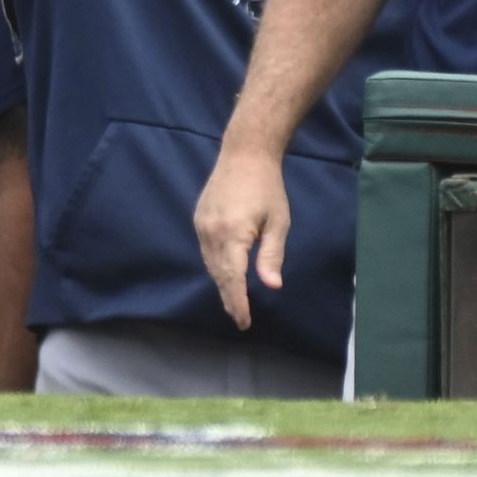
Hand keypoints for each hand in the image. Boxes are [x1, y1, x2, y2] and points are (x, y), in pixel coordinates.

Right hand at [194, 148, 289, 330]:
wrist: (244, 154)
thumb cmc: (268, 188)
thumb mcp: (278, 223)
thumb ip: (272, 256)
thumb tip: (272, 286)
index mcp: (232, 234)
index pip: (232, 279)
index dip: (238, 303)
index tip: (244, 322)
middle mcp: (211, 232)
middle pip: (218, 275)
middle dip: (229, 298)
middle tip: (240, 318)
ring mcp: (201, 225)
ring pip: (209, 264)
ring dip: (221, 283)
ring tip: (234, 301)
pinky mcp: (199, 218)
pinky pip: (206, 250)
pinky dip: (215, 266)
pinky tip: (225, 273)